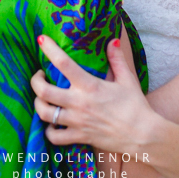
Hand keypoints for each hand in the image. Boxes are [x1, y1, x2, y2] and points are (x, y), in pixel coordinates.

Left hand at [32, 36, 158, 154]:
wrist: (143, 136)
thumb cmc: (135, 106)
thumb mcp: (128, 79)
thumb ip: (117, 59)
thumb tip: (112, 41)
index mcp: (90, 86)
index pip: (64, 64)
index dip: (50, 49)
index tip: (41, 40)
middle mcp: (78, 103)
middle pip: (43, 91)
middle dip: (35, 81)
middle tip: (39, 75)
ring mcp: (77, 122)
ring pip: (44, 113)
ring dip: (38, 104)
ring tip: (42, 98)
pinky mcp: (79, 137)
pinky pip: (54, 137)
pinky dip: (49, 130)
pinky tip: (52, 123)